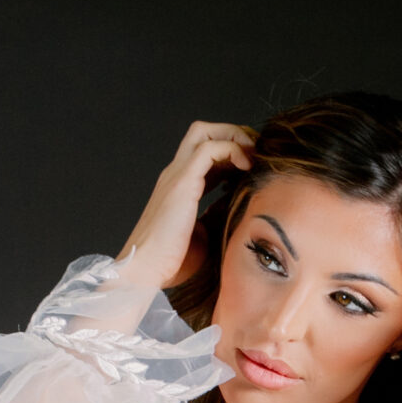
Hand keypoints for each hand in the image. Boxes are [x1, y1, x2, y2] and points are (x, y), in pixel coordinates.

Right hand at [118, 121, 253, 290]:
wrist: (146, 271)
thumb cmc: (172, 261)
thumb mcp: (204, 233)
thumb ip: (217, 215)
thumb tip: (239, 206)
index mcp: (180, 186)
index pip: (206, 153)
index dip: (232, 151)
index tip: (253, 166)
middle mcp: (176, 174)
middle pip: (203, 131)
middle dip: (233, 133)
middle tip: (256, 152)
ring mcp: (176, 175)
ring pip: (204, 132)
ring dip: (234, 136)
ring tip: (253, 155)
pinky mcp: (182, 182)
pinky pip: (209, 149)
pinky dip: (231, 149)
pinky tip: (245, 166)